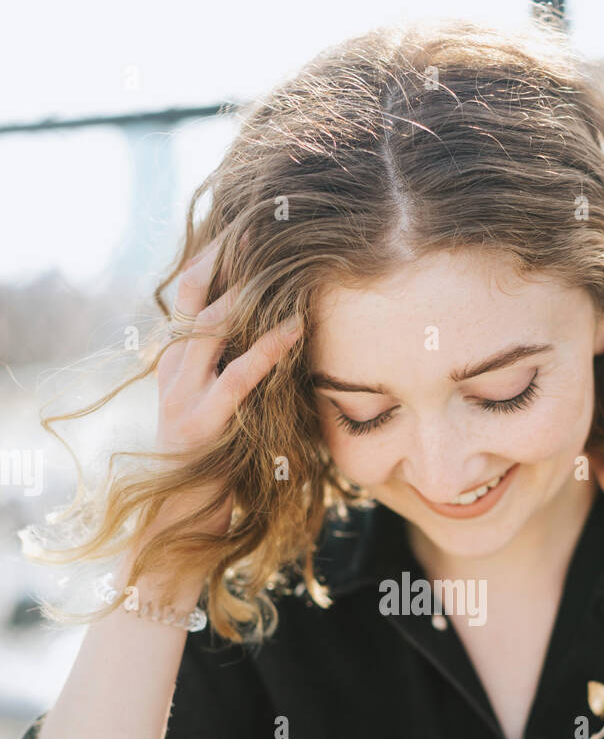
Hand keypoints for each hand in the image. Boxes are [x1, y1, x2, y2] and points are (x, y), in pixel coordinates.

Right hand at [156, 227, 301, 526]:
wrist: (178, 522)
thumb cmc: (213, 464)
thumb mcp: (222, 406)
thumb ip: (237, 370)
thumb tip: (282, 332)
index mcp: (176, 360)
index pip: (190, 290)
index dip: (216, 252)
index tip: (248, 218)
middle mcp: (173, 369)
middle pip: (197, 293)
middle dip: (229, 254)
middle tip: (265, 216)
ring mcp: (183, 396)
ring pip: (212, 326)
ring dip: (249, 289)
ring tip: (283, 255)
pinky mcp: (202, 424)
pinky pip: (238, 376)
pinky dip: (268, 348)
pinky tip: (295, 327)